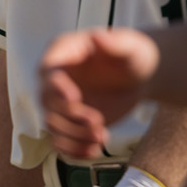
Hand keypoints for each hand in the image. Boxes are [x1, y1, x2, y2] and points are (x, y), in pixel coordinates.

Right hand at [40, 28, 160, 158]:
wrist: (139, 78)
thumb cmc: (133, 55)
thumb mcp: (130, 46)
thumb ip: (115, 42)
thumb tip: (97, 36)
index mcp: (64, 52)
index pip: (47, 69)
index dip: (55, 86)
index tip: (75, 99)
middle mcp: (56, 77)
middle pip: (46, 101)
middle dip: (70, 115)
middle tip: (98, 121)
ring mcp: (61, 101)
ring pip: (52, 124)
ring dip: (74, 136)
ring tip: (102, 136)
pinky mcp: (69, 121)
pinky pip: (61, 141)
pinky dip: (74, 150)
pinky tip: (95, 148)